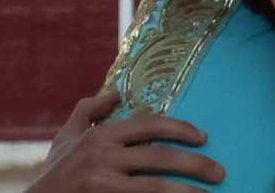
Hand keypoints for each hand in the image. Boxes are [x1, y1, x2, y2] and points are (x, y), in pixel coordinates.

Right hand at [27, 91, 223, 192]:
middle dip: (196, 165)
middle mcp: (102, 157)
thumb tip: (117, 92)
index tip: (203, 138)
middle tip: (220, 172)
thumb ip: (89, 111)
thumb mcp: (66, 137)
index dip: (180, 129)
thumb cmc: (54, 173)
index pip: (150, 125)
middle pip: (161, 157)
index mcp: (100, 136)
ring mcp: (102, 184)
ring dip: (187, 192)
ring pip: (156, 187)